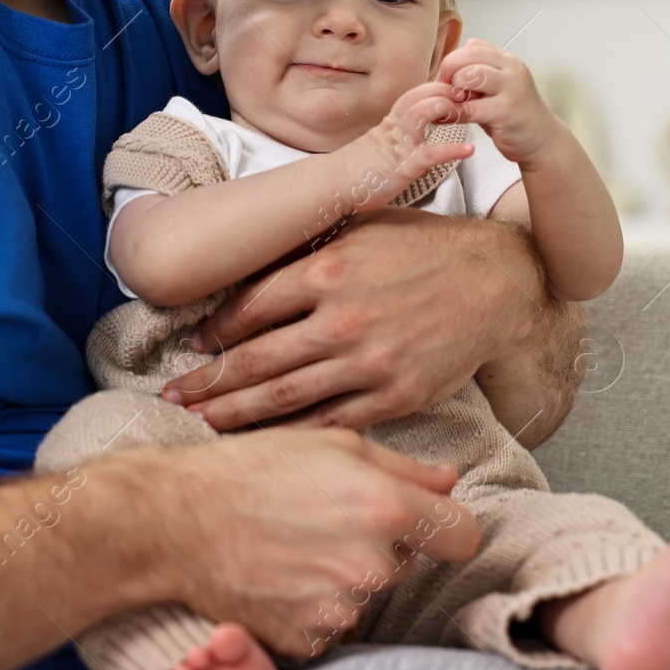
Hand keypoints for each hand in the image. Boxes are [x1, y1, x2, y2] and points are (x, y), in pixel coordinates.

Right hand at [141, 428, 480, 656]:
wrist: (174, 521)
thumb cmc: (252, 470)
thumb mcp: (332, 444)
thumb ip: (403, 468)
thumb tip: (447, 481)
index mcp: (386, 509)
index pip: (462, 537)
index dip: (445, 525)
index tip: (424, 520)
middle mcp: (371, 565)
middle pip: (407, 563)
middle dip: (381, 543)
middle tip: (327, 516)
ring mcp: (339, 608)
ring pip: (368, 591)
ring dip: (345, 573)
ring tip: (297, 541)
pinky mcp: (307, 639)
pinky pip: (332, 621)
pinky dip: (313, 602)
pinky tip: (282, 570)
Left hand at [162, 208, 537, 429]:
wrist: (497, 282)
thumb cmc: (425, 247)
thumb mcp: (363, 227)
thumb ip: (309, 249)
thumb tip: (253, 272)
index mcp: (327, 268)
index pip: (249, 307)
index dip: (215, 332)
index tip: (193, 348)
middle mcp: (341, 317)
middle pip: (255, 360)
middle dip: (207, 383)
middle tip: (172, 396)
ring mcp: (368, 361)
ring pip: (285, 397)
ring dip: (236, 413)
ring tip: (202, 424)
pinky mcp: (395, 396)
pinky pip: (331, 422)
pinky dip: (293, 434)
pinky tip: (266, 443)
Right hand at [335, 80, 474, 211]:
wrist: (333, 185)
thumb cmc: (359, 170)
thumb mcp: (384, 147)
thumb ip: (402, 140)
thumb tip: (424, 143)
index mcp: (392, 123)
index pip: (416, 95)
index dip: (437, 87)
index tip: (456, 88)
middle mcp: (395, 128)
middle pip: (419, 96)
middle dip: (444, 89)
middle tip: (467, 90)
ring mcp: (398, 145)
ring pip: (421, 113)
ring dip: (445, 107)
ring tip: (466, 110)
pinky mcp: (402, 166)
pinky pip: (428, 154)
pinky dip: (450, 150)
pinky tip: (469, 149)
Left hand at [436, 37, 562, 166]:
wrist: (542, 141)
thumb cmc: (514, 114)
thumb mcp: (497, 87)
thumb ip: (478, 73)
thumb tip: (450, 64)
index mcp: (507, 61)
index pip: (473, 46)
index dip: (453, 60)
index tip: (446, 79)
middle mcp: (511, 70)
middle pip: (469, 56)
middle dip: (449, 71)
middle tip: (444, 90)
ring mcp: (511, 89)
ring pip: (470, 76)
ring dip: (453, 90)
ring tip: (452, 104)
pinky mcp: (505, 112)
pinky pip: (470, 108)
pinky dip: (453, 113)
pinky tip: (448, 118)